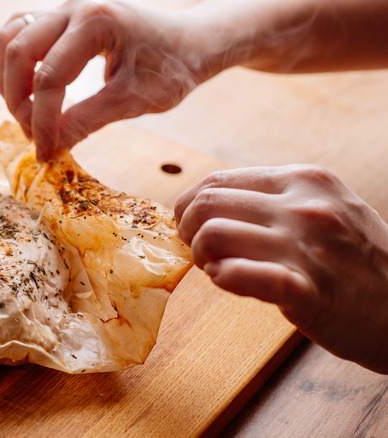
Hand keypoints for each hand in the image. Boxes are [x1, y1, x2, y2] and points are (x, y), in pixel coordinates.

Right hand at [0, 0, 213, 159]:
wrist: (192, 40)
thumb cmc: (172, 67)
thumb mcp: (135, 100)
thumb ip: (88, 120)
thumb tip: (50, 146)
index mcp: (97, 23)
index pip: (50, 77)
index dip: (42, 121)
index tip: (45, 152)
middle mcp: (74, 8)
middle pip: (19, 52)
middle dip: (18, 100)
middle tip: (32, 135)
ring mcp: (65, 9)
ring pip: (11, 37)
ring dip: (8, 79)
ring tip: (22, 114)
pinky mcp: (62, 18)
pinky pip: (19, 30)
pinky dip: (8, 58)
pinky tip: (11, 84)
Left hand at [175, 165, 387, 373]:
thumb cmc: (359, 263)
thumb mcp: (324, 210)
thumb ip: (271, 202)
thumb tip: (205, 206)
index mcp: (304, 180)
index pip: (215, 180)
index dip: (190, 207)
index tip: (194, 229)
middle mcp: (305, 206)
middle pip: (205, 203)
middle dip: (189, 231)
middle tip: (203, 253)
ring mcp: (307, 246)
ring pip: (212, 235)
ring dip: (203, 257)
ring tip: (220, 270)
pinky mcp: (307, 291)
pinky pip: (240, 275)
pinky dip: (224, 280)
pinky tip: (233, 284)